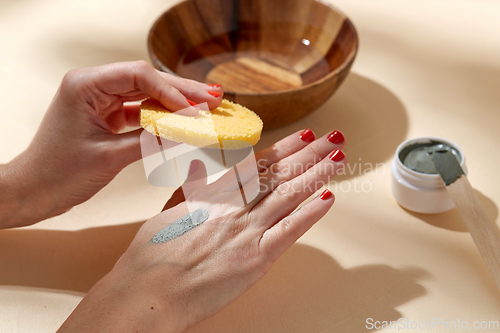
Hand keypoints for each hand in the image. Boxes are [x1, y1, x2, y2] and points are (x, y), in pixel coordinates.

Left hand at [0, 61, 222, 227]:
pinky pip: (141, 110)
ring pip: (147, 94)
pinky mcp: (107, 114)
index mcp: (85, 85)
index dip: (172, 91)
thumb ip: (150, 140)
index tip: (197, 109)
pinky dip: (163, 117)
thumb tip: (188, 131)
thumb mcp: (110, 156)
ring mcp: (101, 99)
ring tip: (208, 107)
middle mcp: (93, 85)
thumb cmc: (61, 173)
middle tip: (215, 99)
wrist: (35, 191)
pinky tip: (185, 120)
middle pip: (147, 80)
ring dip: (176, 103)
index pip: (139, 75)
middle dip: (182, 91)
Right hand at [57, 129, 345, 332]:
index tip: (303, 135)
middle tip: (333, 137)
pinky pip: (289, 231)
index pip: (256, 164)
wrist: (147, 293)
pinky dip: (310, 213)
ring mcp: (246, 231)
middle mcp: (233, 207)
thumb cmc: (151, 258)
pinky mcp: (255, 259)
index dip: (284, 148)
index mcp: (212, 194)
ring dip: (317, 174)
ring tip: (338, 157)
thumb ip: (190, 189)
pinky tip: (329, 197)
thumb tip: (199, 168)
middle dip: (310, 153)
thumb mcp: (167, 213)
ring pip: (289, 196)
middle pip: (279, 174)